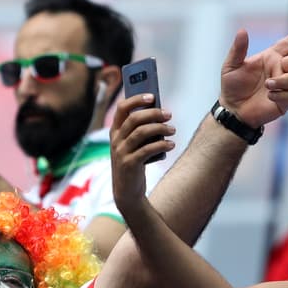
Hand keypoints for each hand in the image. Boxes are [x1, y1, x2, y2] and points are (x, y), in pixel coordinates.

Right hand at [110, 93, 173, 215]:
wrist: (127, 192)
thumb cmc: (134, 163)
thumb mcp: (133, 145)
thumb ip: (141, 130)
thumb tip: (161, 114)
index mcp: (115, 132)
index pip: (122, 108)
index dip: (136, 99)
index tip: (152, 96)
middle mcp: (115, 140)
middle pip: (134, 118)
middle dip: (153, 113)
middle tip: (168, 114)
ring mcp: (121, 152)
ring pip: (141, 132)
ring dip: (160, 128)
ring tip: (173, 130)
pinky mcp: (129, 164)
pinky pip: (147, 150)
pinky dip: (161, 145)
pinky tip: (171, 145)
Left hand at [218, 26, 287, 128]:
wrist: (232, 110)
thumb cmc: (232, 86)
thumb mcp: (231, 65)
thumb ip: (238, 49)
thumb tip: (242, 31)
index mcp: (270, 58)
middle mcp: (279, 70)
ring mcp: (283, 86)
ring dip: (282, 80)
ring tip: (268, 85)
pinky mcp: (283, 102)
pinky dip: (281, 95)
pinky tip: (270, 95)